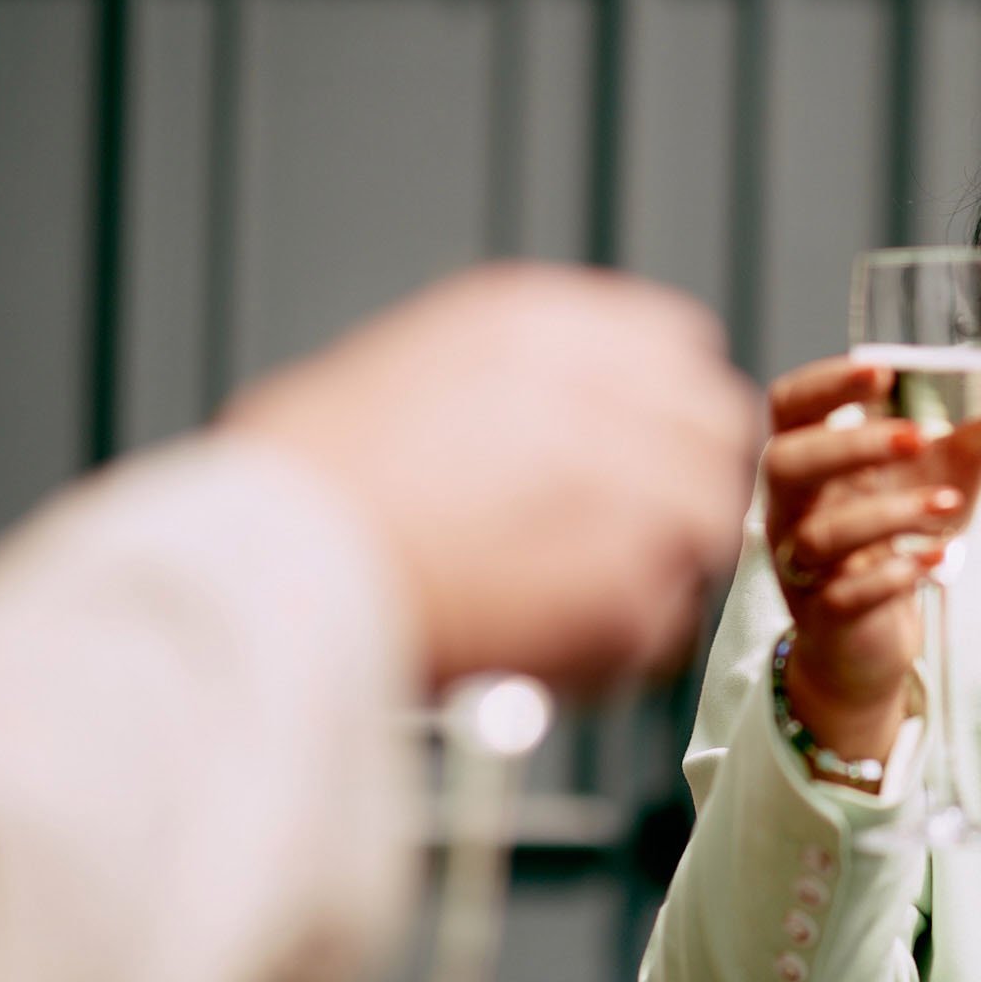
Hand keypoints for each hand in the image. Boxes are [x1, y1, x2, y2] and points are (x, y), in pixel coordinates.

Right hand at [224, 262, 759, 687]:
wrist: (264, 568)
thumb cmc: (296, 488)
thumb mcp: (397, 374)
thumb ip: (498, 388)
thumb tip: (534, 428)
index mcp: (541, 324)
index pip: (676, 344)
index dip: (666, 411)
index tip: (650, 452)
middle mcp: (604, 388)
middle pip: (715, 430)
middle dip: (687, 485)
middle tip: (640, 540)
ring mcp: (631, 486)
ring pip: (705, 528)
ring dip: (658, 571)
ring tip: (575, 610)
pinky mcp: (630, 586)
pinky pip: (664, 622)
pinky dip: (620, 650)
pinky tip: (551, 657)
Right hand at [761, 356, 980, 760]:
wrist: (869, 641)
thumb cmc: (892, 545)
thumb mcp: (933, 485)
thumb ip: (968, 443)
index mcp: (810, 462)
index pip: (789, 406)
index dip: (825, 383)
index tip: (882, 371)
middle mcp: (791, 509)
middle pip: (787, 463)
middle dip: (850, 445)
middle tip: (916, 438)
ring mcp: (801, 564)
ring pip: (821, 533)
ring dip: (888, 513)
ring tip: (946, 507)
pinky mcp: (823, 615)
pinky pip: (844, 594)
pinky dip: (893, 575)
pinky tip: (936, 562)